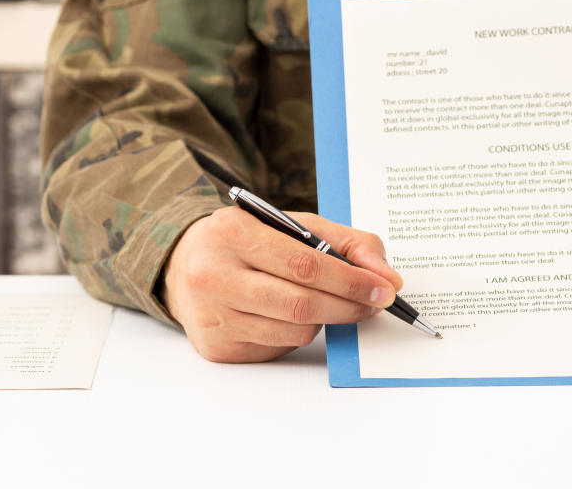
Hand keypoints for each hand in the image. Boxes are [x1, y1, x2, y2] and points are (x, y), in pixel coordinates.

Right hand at [158, 207, 402, 362]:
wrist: (184, 264)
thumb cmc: (248, 241)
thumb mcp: (292, 225)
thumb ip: (345, 242)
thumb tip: (386, 276)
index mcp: (233, 233)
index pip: (306, 265)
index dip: (352, 280)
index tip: (384, 288)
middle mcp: (214, 275)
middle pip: (302, 304)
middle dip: (349, 306)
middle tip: (375, 304)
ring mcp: (213, 315)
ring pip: (295, 331)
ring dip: (326, 321)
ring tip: (331, 304)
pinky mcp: (217, 347)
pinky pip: (279, 346)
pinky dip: (299, 333)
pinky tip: (293, 315)